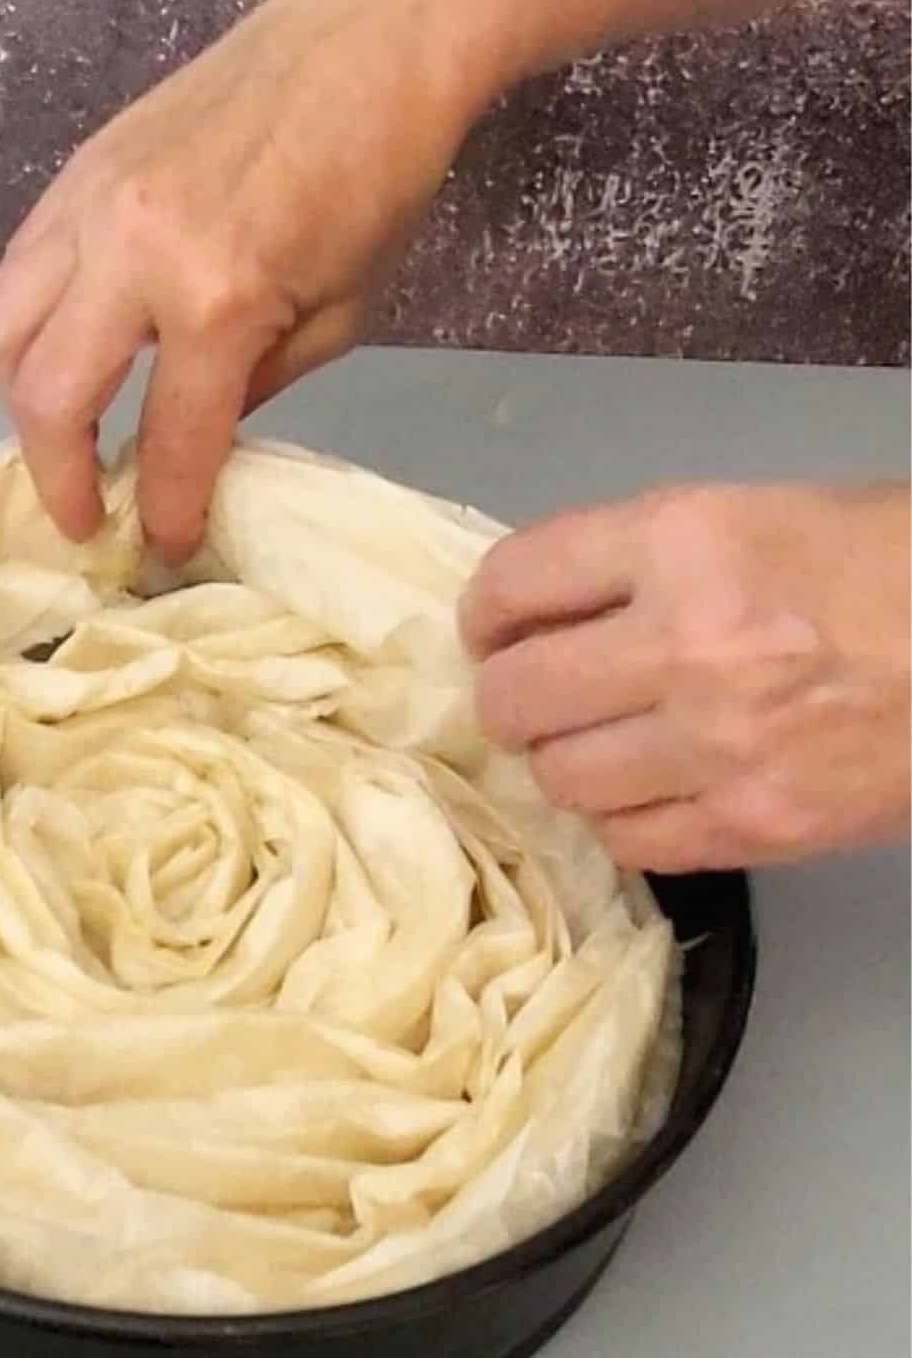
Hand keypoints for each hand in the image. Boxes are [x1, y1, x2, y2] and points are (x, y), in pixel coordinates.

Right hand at [0, 0, 495, 563]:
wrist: (367, 40)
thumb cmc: (379, 180)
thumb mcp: (338, 315)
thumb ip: (253, 389)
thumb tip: (192, 451)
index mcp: (215, 298)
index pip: (165, 439)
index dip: (161, 510)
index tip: (158, 546)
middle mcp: (131, 253)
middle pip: (44, 395)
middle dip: (56, 476)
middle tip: (82, 516)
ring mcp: (90, 204)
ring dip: (19, 402)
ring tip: (61, 434)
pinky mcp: (75, 171)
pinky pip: (15, 270)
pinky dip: (26, 328)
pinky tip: (67, 352)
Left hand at [459, 483, 910, 869]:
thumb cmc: (893, 563)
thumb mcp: (764, 515)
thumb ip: (647, 558)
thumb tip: (550, 611)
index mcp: (687, 542)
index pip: (517, 579)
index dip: (485, 609)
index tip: (491, 628)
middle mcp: (684, 646)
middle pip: (517, 695)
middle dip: (508, 695)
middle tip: (530, 694)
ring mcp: (717, 748)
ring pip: (559, 778)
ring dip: (561, 761)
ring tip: (592, 743)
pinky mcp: (754, 827)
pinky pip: (628, 842)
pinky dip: (618, 819)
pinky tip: (644, 792)